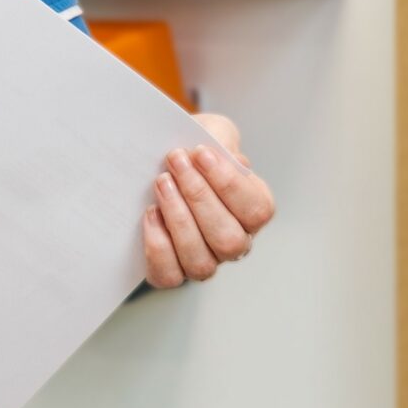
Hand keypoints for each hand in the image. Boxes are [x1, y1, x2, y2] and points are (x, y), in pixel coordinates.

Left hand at [141, 113, 275, 289]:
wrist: (163, 165)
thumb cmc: (194, 151)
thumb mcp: (213, 132)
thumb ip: (221, 138)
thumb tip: (222, 156)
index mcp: (254, 209)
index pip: (256, 210)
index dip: (228, 183)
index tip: (200, 152)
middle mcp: (235, 242)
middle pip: (228, 239)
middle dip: (198, 196)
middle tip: (175, 161)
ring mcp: (206, 260)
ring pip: (201, 262)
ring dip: (178, 220)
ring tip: (161, 183)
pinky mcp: (173, 271)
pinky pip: (169, 275)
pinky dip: (158, 247)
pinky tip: (150, 213)